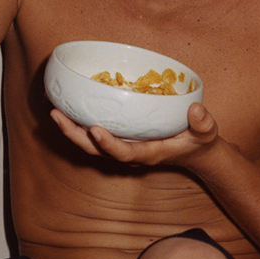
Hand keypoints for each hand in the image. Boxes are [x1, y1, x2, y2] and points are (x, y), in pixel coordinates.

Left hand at [50, 102, 221, 168]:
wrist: (193, 153)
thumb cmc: (199, 142)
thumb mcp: (207, 134)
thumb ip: (204, 124)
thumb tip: (195, 110)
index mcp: (149, 154)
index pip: (124, 153)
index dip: (109, 144)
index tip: (95, 129)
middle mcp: (131, 153)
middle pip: (96, 150)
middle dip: (75, 135)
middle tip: (56, 115)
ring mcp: (123, 147)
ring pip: (90, 144)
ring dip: (70, 129)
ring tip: (53, 109)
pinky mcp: (120, 138)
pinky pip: (94, 134)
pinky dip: (78, 122)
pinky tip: (67, 104)